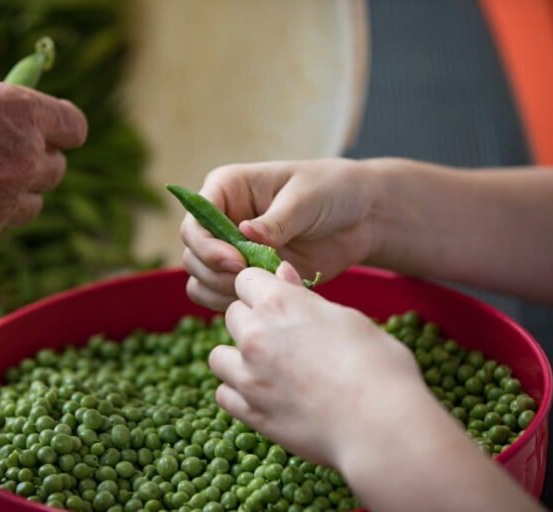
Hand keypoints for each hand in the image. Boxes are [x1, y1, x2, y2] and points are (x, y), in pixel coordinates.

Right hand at [181, 159, 377, 310]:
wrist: (361, 216)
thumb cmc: (331, 190)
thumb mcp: (305, 198)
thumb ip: (275, 220)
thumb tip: (244, 232)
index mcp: (226, 189)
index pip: (195, 220)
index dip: (207, 245)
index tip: (235, 261)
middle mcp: (221, 220)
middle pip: (192, 254)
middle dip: (215, 272)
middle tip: (250, 279)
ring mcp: (231, 250)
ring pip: (200, 279)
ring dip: (222, 291)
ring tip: (262, 288)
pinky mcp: (247, 275)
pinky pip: (220, 296)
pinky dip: (233, 303)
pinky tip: (264, 299)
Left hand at [209, 262, 423, 466]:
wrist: (380, 425)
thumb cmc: (378, 366)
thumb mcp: (348, 318)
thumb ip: (306, 298)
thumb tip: (282, 275)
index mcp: (279, 304)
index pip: (245, 279)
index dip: (262, 288)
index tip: (277, 301)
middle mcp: (255, 335)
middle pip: (232, 315)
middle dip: (251, 321)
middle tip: (282, 338)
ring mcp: (248, 376)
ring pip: (219, 356)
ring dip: (237, 358)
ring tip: (267, 368)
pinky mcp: (249, 412)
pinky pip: (224, 394)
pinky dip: (238, 394)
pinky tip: (264, 395)